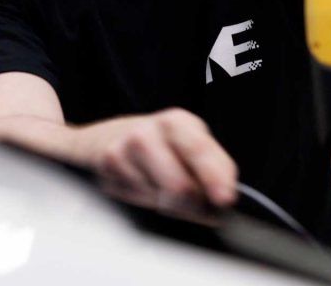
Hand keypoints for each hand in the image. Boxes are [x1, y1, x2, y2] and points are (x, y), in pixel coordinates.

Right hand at [73, 108, 238, 207]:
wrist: (106, 139)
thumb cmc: (158, 145)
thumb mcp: (188, 144)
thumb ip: (212, 168)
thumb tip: (222, 201)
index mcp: (177, 122)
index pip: (199, 150)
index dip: (214, 177)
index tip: (224, 198)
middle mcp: (149, 131)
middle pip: (178, 184)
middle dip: (192, 205)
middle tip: (198, 209)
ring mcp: (124, 149)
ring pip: (158, 199)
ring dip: (168, 205)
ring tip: (164, 191)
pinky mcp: (107, 168)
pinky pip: (136, 201)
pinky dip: (146, 201)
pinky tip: (143, 187)